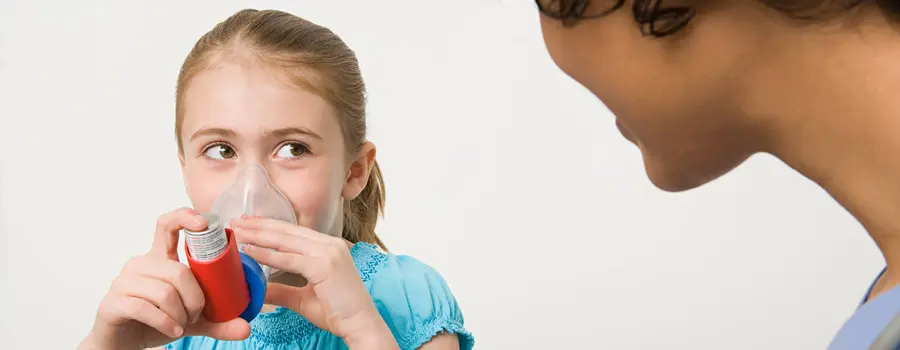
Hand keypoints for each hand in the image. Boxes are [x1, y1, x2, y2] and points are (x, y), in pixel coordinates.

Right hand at [80, 208, 250, 349]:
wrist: (121, 343)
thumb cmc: (154, 322)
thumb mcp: (192, 320)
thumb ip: (218, 321)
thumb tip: (245, 328)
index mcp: (159, 258)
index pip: (168, 225)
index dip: (185, 217)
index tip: (204, 223)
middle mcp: (141, 264)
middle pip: (178, 271)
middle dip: (195, 299)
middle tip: (194, 315)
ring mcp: (125, 281)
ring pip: (164, 291)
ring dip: (180, 314)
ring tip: (180, 324)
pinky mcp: (113, 302)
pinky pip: (145, 308)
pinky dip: (165, 323)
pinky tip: (172, 331)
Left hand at [231, 217, 397, 348]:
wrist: (360, 324)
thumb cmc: (338, 313)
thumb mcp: (303, 299)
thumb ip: (281, 290)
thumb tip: (257, 289)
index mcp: (329, 247)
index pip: (293, 232)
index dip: (269, 227)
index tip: (248, 224)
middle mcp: (330, 244)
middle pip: (287, 231)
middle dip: (259, 225)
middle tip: (235, 221)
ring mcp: (328, 252)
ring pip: (286, 240)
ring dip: (258, 235)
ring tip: (237, 232)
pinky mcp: (324, 265)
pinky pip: (289, 259)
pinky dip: (267, 254)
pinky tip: (249, 251)